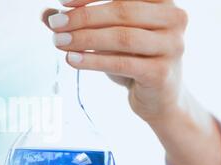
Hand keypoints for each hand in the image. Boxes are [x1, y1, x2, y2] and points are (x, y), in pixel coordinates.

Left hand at [43, 0, 187, 123]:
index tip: (62, 1)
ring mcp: (172, 46)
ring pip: (122, 37)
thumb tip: (46, 14)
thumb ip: (81, 24)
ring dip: (85, 38)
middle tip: (55, 24)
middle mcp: (173, 18)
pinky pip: (122, 63)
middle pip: (122, 11)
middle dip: (83, 17)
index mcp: (162, 1)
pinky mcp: (162, 72)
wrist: (158, 99)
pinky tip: (72, 59)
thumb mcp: (107, 38)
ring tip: (58, 42)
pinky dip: (94, 60)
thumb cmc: (132, 60)